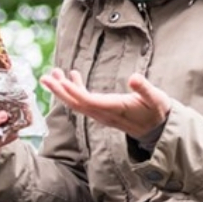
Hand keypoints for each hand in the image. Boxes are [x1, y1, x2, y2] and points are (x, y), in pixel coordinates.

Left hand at [40, 69, 169, 139]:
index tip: (61, 81)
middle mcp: (104, 113)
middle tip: (44, 77)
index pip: (89, 102)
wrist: (158, 128)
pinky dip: (75, 88)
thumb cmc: (157, 111)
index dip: (75, 92)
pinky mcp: (101, 111)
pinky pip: (83, 101)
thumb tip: (134, 78)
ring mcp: (101, 113)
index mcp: (115, 109)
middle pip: (76, 103)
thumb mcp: (156, 99)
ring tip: (51, 73)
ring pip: (77, 102)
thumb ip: (145, 89)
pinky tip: (71, 75)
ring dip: (63, 88)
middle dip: (59, 91)